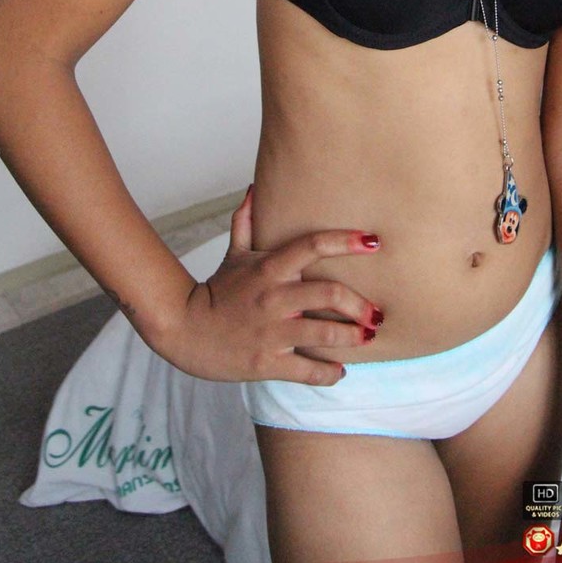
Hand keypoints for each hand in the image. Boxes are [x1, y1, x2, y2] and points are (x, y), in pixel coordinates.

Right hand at [151, 187, 382, 383]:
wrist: (184, 330)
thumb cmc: (217, 290)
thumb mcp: (233, 253)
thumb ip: (247, 221)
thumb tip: (253, 188)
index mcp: (269, 268)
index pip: (313, 245)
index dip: (346, 241)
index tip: (374, 242)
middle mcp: (273, 298)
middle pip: (328, 293)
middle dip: (359, 304)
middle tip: (377, 313)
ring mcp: (271, 332)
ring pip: (323, 333)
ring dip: (352, 338)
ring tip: (368, 338)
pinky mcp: (265, 363)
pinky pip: (305, 371)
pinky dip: (327, 374)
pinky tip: (339, 372)